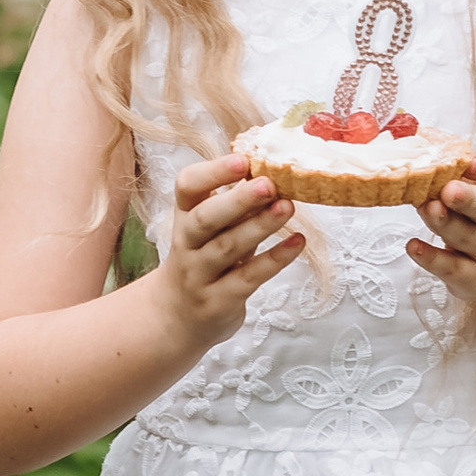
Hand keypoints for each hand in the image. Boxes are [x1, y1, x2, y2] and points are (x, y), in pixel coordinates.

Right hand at [159, 150, 302, 346]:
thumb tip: (273, 169)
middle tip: (268, 184)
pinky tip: (297, 243)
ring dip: (259, 226)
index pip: (187, 187)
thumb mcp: (210, 228)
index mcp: (184, 215)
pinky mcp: (219, 301)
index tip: (242, 159)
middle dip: (237, 200)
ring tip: (288, 207)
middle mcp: (187, 244)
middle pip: (205, 219)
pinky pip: (247, 278)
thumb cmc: (202, 258)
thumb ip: (234, 204)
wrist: (177, 316)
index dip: (212, 172)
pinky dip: (274, 260)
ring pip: (227, 248)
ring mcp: (200, 275)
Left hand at [406, 150, 475, 310]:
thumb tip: (412, 155)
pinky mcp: (471, 277)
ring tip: (429, 210)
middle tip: (450, 189)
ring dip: (445, 223)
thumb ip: (453, 175)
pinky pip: (452, 268)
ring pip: (467, 236)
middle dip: (468, 198)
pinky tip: (413, 247)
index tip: (471, 162)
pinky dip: (432, 258)